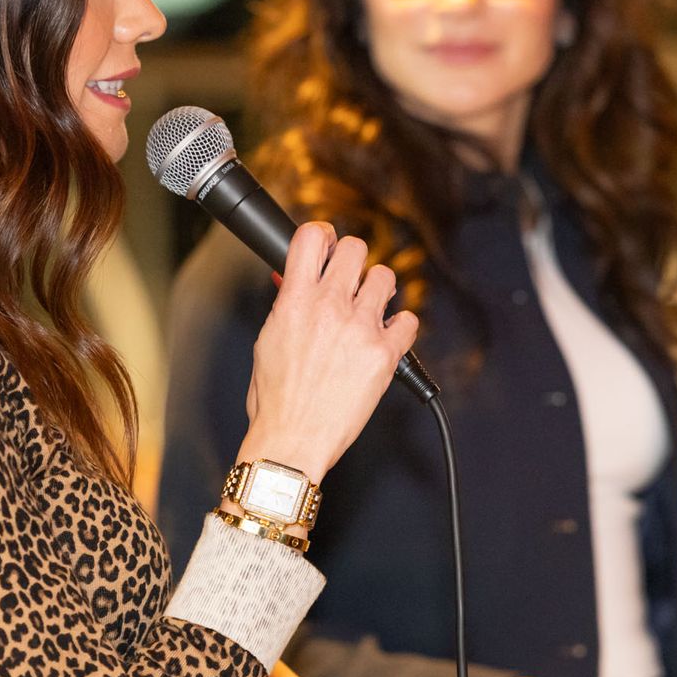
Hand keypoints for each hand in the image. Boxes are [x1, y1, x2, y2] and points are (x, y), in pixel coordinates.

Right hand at [239, 223, 419, 483]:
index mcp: (294, 301)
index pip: (313, 236)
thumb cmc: (275, 400)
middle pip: (356, 248)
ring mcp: (360, 329)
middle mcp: (329, 307)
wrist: (292, 441)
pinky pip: (409, 321)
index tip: (327, 245)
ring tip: (372, 308)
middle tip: (350, 280)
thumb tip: (290, 280)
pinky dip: (402, 328)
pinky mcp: (385, 355)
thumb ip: (285, 306)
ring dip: (379, 290)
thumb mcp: (267, 341)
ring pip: (386, 277)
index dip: (323, 235)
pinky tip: (389, 338)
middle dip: (353, 261)